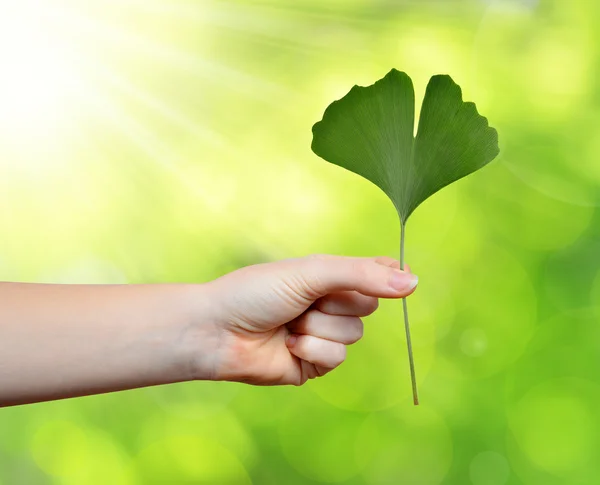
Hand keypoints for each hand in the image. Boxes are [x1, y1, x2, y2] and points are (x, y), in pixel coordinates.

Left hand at [201, 254, 417, 385]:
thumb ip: (361, 276)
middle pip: (369, 305)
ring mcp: (322, 334)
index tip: (397, 277)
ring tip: (290, 324)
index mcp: (326, 276)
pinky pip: (337, 358)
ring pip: (354, 334)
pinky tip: (289, 345)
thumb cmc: (256, 292)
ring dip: (321, 328)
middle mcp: (327, 304)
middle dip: (338, 303)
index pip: (374, 273)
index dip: (386, 276)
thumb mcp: (311, 273)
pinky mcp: (313, 363)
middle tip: (306, 299)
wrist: (217, 331)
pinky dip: (314, 349)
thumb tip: (414, 282)